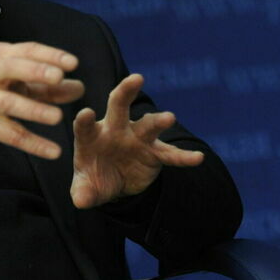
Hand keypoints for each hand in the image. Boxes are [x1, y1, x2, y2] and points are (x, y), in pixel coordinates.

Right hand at [0, 42, 83, 158]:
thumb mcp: (22, 81)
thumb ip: (50, 85)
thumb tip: (80, 88)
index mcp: (2, 56)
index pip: (27, 50)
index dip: (50, 55)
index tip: (74, 63)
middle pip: (12, 68)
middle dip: (35, 71)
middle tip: (58, 77)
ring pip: (9, 103)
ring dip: (34, 110)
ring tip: (58, 117)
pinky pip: (11, 135)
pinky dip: (34, 144)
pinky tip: (54, 151)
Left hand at [70, 73, 203, 208]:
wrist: (117, 184)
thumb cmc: (94, 179)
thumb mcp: (86, 189)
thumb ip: (83, 194)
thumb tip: (82, 201)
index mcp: (91, 136)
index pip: (85, 126)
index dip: (85, 120)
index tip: (86, 113)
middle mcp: (115, 130)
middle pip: (119, 106)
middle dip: (126, 91)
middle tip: (136, 78)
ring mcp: (137, 138)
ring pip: (148, 125)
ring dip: (158, 121)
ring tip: (169, 117)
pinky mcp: (155, 152)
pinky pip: (170, 154)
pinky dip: (183, 156)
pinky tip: (197, 158)